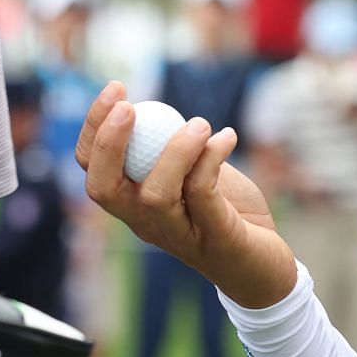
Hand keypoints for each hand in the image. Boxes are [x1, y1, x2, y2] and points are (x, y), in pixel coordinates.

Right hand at [75, 82, 296, 308]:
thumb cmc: (225, 211)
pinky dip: (211, 158)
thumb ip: (172, 150)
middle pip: (104, 189)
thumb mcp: (194, 174)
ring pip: (155, 196)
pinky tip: (227, 136)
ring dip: (175, 151)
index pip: (93, 170)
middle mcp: (146, 223)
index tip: (116, 88)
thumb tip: (156, 108)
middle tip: (129, 106)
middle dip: (108, 143)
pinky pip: (203, 196)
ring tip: (200, 122)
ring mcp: (179, 235)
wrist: (264, 267)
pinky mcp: (215, 240)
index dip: (94, 128)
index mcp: (133, 204)